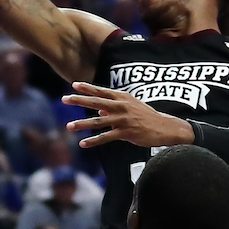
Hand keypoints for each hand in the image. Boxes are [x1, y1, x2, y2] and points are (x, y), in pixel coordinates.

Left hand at [62, 82, 193, 148]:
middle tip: (64, 99)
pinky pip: (106, 137)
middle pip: (96, 102)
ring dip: (82, 123)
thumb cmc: (147, 116)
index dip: (87, 88)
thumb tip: (99, 110)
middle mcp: (121, 106)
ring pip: (98, 121)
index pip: (101, 91)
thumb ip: (114, 107)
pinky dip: (93, 141)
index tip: (74, 85)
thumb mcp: (131, 107)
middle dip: (79, 100)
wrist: (164, 127)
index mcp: (122, 97)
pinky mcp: (126, 132)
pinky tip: (83, 143)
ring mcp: (123, 119)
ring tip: (68, 126)